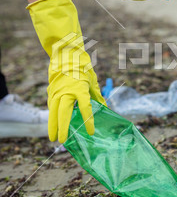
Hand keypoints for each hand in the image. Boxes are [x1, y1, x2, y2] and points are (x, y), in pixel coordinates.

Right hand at [27, 0, 105, 142]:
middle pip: (64, 113)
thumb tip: (106, 109)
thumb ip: (98, 96)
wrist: (66, 55)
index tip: (91, 132)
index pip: (85, 108)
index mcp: (80, 89)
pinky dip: (52, 116)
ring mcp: (57, 91)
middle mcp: (67, 91)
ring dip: (52, 125)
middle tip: (63, 141)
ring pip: (53, 112)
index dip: (88, 121)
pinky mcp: (51, 91)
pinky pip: (51, 106)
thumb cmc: (82, 68)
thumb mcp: (93, 81)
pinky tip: (53, 125)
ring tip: (53, 138)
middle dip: (63, 127)